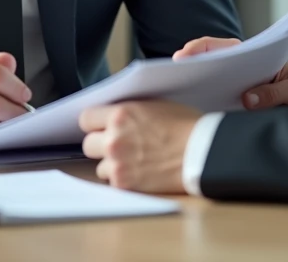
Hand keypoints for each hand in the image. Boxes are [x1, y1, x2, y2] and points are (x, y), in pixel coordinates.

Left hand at [79, 101, 201, 193]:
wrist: (201, 152)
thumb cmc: (186, 126)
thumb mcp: (156, 104)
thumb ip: (130, 109)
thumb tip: (115, 113)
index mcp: (121, 114)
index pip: (86, 118)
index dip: (95, 123)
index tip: (101, 126)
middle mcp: (113, 138)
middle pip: (88, 144)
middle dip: (101, 145)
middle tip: (119, 146)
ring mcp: (117, 163)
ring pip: (100, 166)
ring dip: (113, 164)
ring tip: (134, 161)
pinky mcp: (124, 183)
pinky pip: (113, 182)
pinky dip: (124, 179)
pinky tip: (141, 173)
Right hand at [174, 36, 287, 109]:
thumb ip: (275, 93)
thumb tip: (247, 100)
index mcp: (254, 55)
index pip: (223, 46)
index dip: (200, 48)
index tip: (184, 55)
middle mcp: (241, 68)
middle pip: (208, 63)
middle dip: (188, 68)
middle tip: (171, 77)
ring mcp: (237, 86)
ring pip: (208, 83)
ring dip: (191, 89)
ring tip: (173, 98)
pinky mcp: (237, 104)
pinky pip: (216, 104)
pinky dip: (202, 107)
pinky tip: (189, 116)